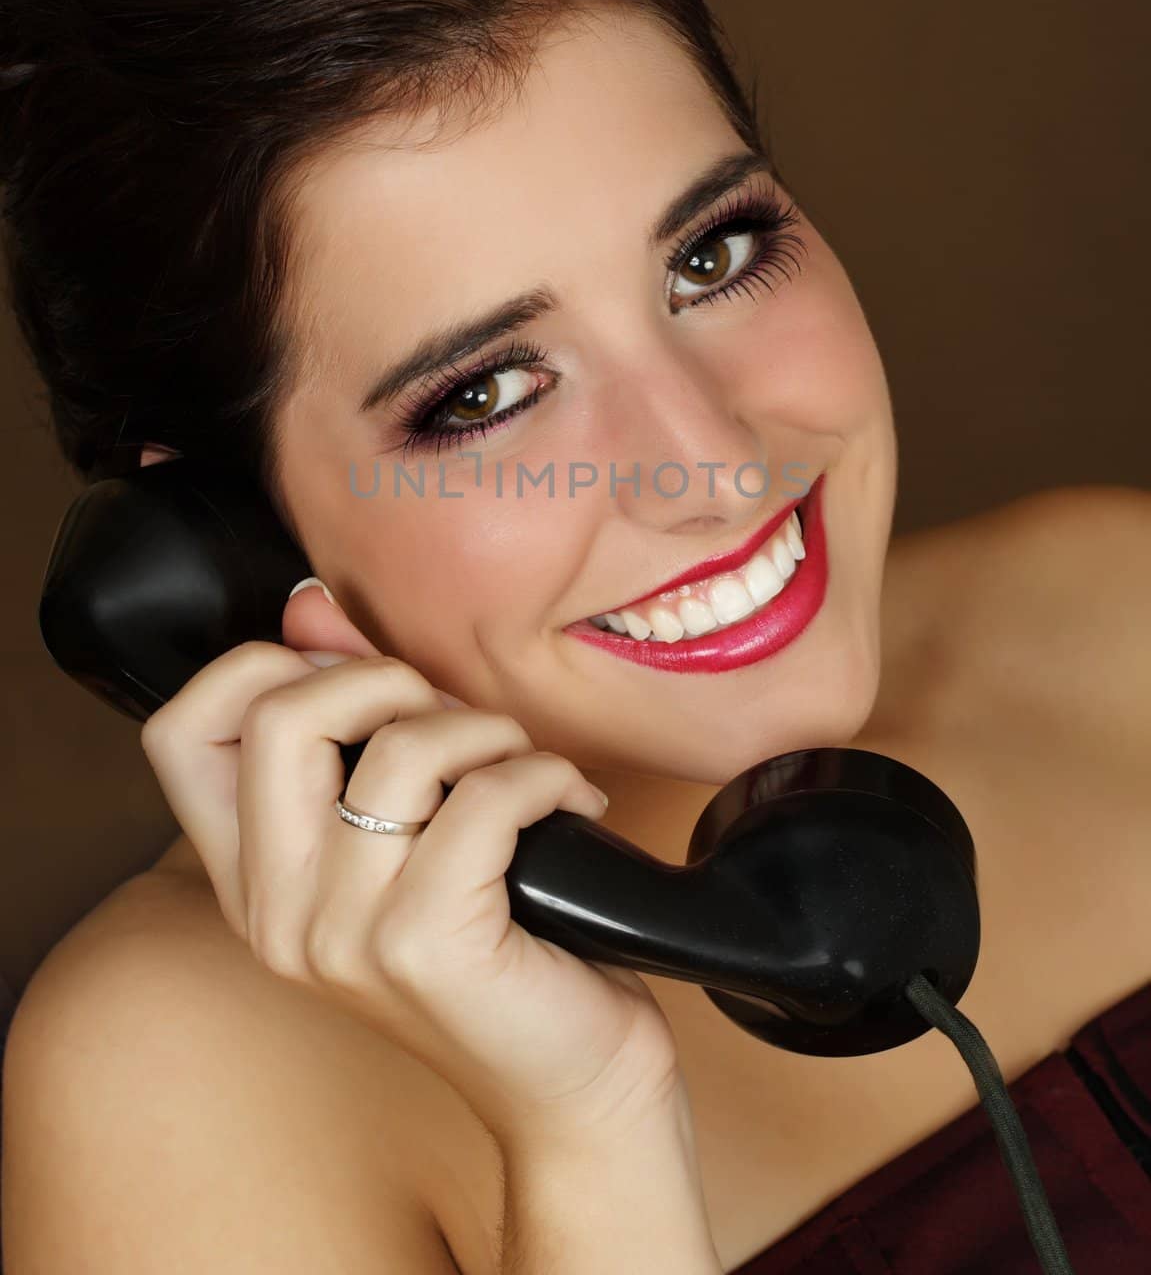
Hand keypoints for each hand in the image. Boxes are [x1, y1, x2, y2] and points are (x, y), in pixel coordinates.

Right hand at [139, 580, 684, 1148]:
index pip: (178, 735)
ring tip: (524, 766)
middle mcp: (277, 913)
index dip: (257, 669)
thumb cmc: (499, 942)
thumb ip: (352, 719)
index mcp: (255, 881)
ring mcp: (342, 936)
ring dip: (485, 731)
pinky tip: (570, 803)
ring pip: (398, 749)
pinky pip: (484, 798)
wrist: (571, 1081)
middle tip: (454, 719)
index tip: (350, 675)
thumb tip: (309, 603)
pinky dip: (544, 775)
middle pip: (277, 716)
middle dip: (383, 678)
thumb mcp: (406, 825)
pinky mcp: (424, 945)